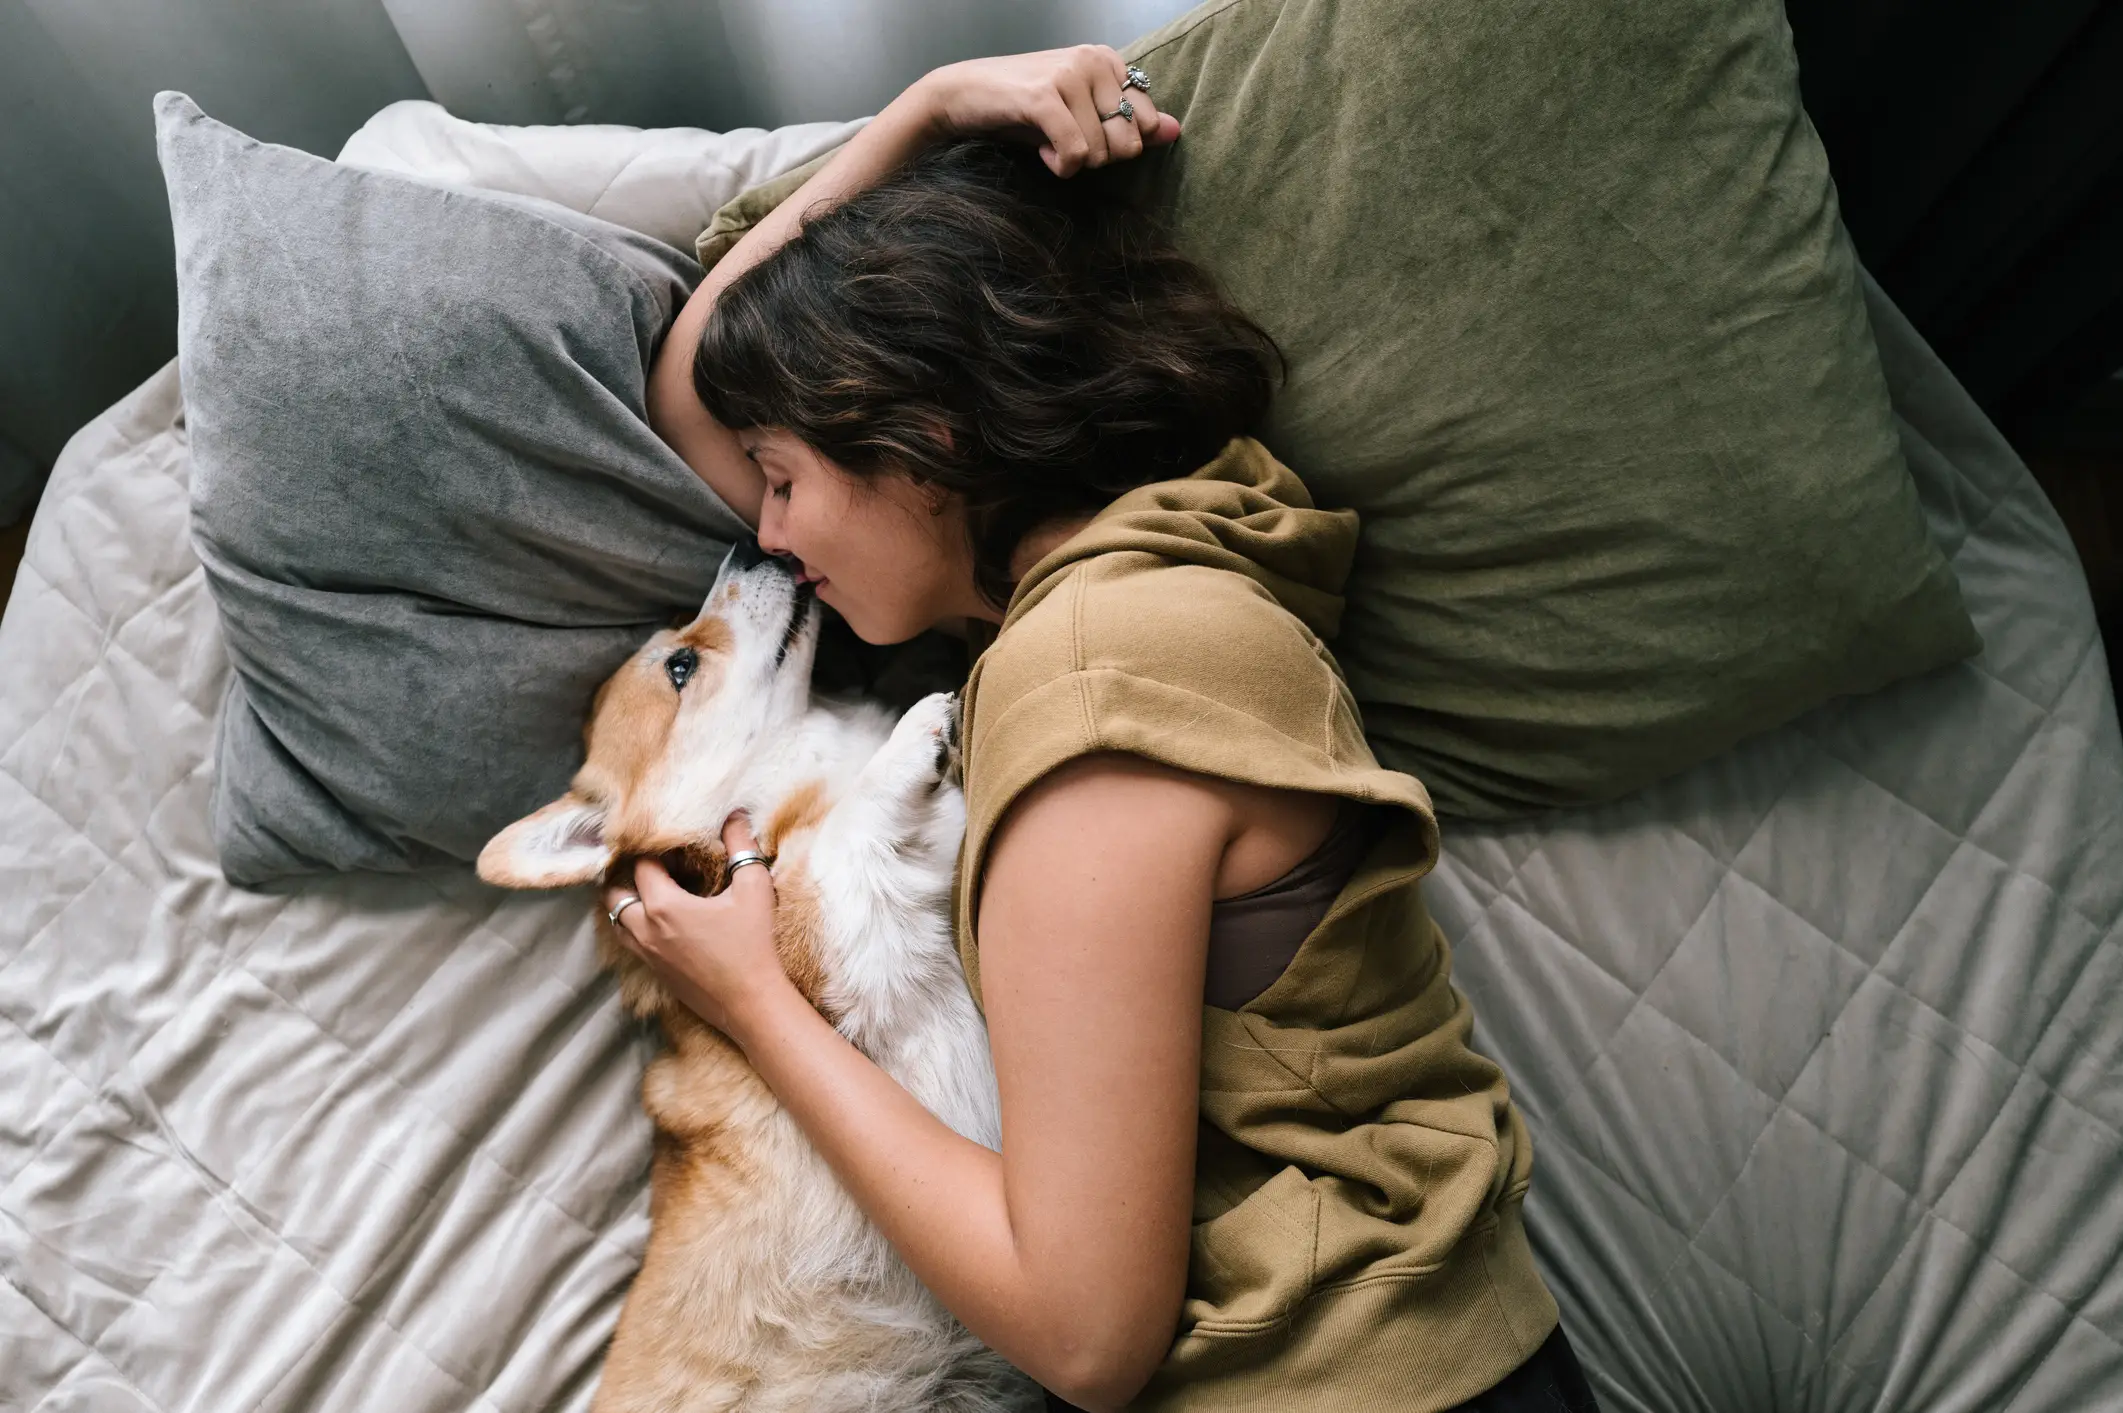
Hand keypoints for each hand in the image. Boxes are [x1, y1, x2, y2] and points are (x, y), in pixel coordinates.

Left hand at [601, 814, 789, 1041]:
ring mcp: (647, 954)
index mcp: (663, 906)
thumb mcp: (753, 889)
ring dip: (628, 902)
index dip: (657, 850)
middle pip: (614, 893)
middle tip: (658, 867)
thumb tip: (734, 816)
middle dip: (630, 875)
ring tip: (654, 892)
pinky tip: (665, 921)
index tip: (678, 847)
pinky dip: (636, 926)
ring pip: (616, 921)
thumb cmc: (753, 945)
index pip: (642, 864)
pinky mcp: (655, 972)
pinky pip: (630, 942)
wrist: (752, 1003)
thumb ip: (741, 847)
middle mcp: (645, 929)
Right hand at [910, 46, 1178, 176]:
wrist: (962, 97)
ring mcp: (1069, 75)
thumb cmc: (1023, 109)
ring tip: (1047, 142)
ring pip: (1101, 152)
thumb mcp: (1081, 115)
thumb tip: (1174, 130)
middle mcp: (1093, 60)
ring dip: (1072, 162)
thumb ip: (1129, 121)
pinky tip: (1042, 153)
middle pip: (1128, 143)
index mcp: (1108, 59)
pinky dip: (1060, 166)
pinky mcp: (1044, 96)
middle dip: (1098, 158)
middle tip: (1065, 142)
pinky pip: (1076, 153)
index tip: (1083, 134)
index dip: (1115, 145)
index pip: (1145, 124)